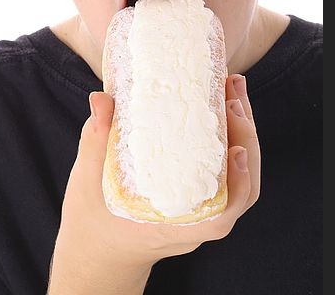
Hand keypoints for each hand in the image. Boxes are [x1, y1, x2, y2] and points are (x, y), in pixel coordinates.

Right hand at [48, 74, 259, 292]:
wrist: (100, 244)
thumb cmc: (94, 216)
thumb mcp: (88, 178)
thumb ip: (96, 138)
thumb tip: (101, 99)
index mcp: (172, 226)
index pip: (219, 216)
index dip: (237, 185)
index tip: (237, 150)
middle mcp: (196, 221)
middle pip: (240, 189)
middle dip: (245, 138)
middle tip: (233, 97)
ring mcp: (203, 209)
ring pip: (241, 178)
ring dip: (244, 132)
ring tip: (235, 89)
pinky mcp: (203, 194)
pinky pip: (230, 170)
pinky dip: (234, 137)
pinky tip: (225, 104)